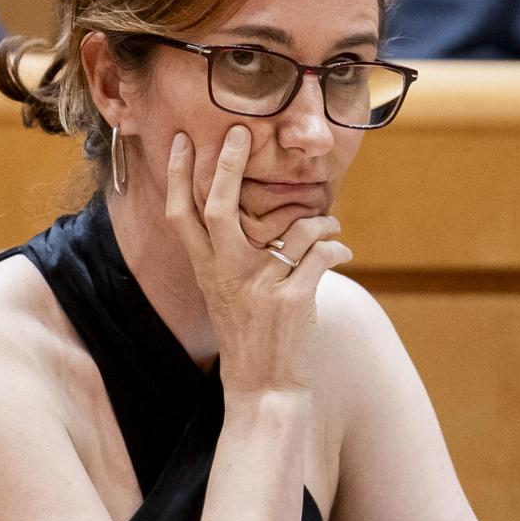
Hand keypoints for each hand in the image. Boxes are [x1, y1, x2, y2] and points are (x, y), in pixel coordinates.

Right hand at [164, 126, 352, 397]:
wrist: (264, 388)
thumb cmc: (249, 335)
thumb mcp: (225, 293)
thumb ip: (230, 256)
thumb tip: (254, 211)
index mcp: (206, 271)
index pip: (180, 215)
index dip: (178, 176)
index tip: (181, 141)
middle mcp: (226, 275)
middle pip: (218, 208)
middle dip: (227, 165)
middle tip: (241, 132)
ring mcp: (259, 287)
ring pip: (293, 227)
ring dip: (320, 219)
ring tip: (329, 223)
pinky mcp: (292, 300)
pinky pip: (322, 253)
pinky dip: (337, 245)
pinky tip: (341, 250)